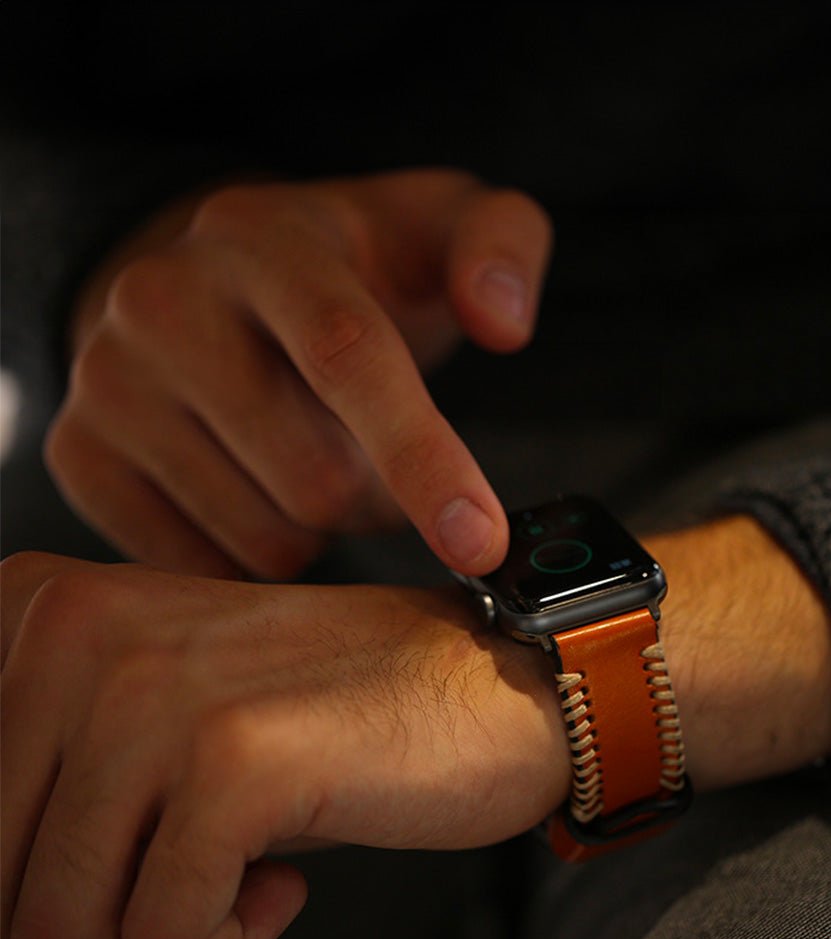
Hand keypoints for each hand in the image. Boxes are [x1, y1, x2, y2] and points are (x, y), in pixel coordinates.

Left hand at [0, 517, 830, 938]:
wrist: (490, 683)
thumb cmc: (327, 720)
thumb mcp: (152, 732)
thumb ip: (42, 803)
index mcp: (34, 611)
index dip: (28, 889)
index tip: (121, 865)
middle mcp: (69, 633)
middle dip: (90, 932)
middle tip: (192, 883)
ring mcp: (148, 692)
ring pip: (51, 933)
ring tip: (241, 875)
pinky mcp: (231, 759)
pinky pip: (165, 938)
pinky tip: (287, 877)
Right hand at [45, 170, 552, 578]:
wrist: (218, 287)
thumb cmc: (356, 275)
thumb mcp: (442, 231)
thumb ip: (501, 248)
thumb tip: (503, 321)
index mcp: (265, 242)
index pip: (346, 356)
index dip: (421, 458)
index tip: (479, 542)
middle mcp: (163, 301)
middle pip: (315, 481)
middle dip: (378, 498)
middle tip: (380, 460)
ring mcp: (107, 382)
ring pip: (266, 538)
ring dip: (322, 530)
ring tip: (314, 459)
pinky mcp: (80, 455)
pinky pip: (205, 567)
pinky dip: (257, 553)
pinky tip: (259, 489)